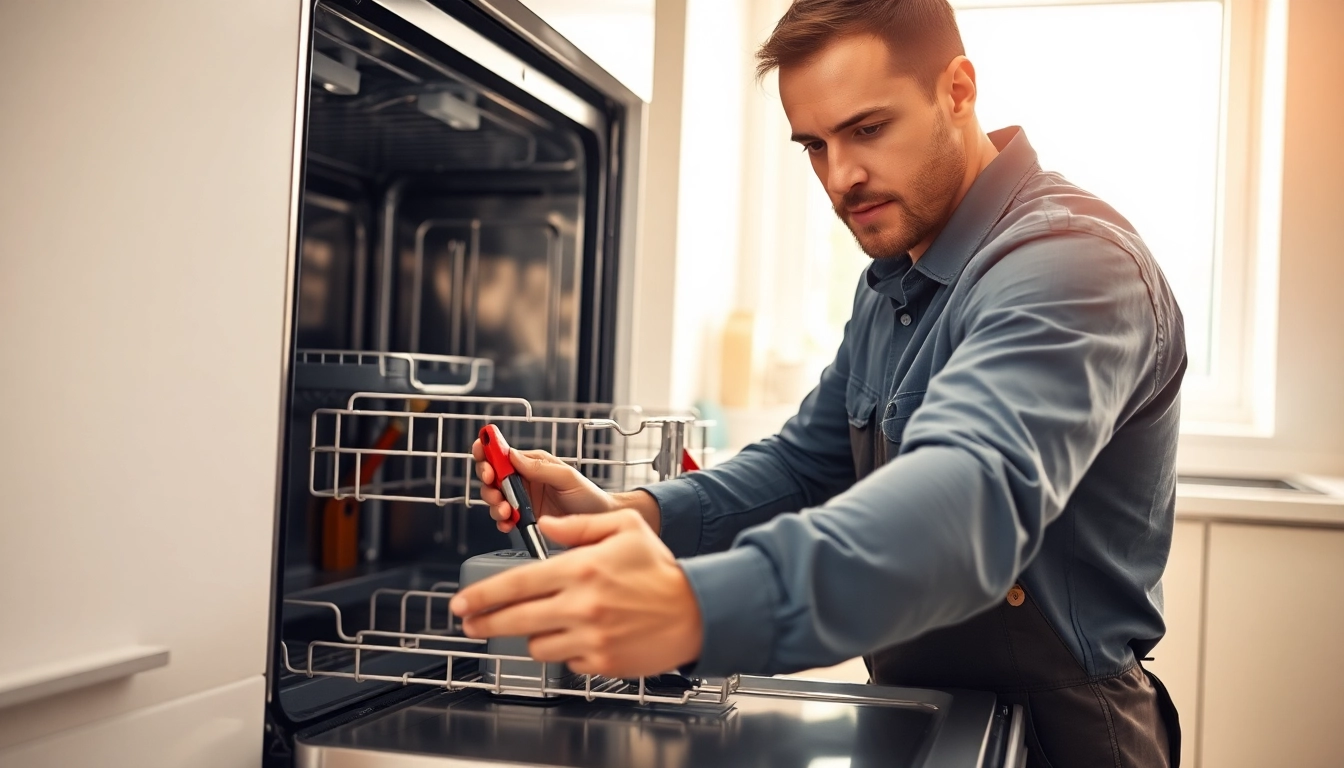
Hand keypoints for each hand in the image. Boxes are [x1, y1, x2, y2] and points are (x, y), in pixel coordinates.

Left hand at [449, 510, 702, 678]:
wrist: (697, 610)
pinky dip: (567, 650)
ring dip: (532, 635)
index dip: (483, 595)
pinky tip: (582, 635)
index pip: (517, 583)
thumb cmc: (660, 569)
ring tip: (544, 624)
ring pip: (537, 644)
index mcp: (581, 568)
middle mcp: (581, 604)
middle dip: (484, 622)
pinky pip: (566, 660)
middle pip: (515, 619)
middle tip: (470, 624)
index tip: (461, 602)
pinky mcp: (602, 661)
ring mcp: (590, 637)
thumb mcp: (625, 527)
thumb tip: (545, 525)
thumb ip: (579, 526)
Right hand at [471, 442, 616, 532]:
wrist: (600, 521)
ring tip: (506, 510)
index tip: (483, 455)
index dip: (487, 451)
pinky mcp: (523, 519)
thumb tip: (512, 454)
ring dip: (494, 503)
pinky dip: (501, 521)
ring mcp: (521, 500)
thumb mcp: (567, 477)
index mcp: (531, 464)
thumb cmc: (588, 495)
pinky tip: (508, 523)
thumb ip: (540, 467)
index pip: (502, 453)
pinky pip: (503, 519)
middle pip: (492, 476)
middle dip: (488, 481)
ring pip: (494, 498)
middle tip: (495, 488)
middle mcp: (523, 480)